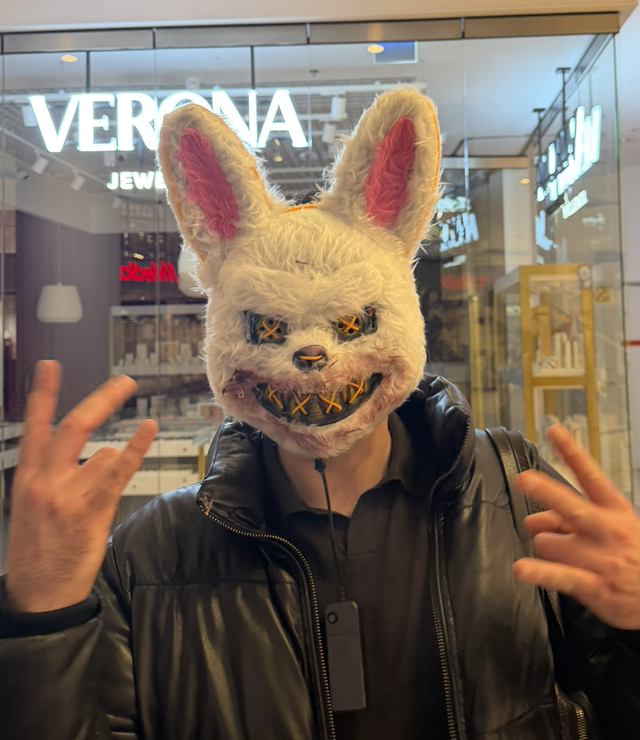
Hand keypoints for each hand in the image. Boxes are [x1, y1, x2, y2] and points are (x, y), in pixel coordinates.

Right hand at [6, 361, 156, 612]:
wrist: (37, 594)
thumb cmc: (40, 547)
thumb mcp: (31, 504)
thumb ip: (54, 473)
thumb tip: (96, 451)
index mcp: (27, 476)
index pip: (33, 426)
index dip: (42, 394)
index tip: (50, 366)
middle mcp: (44, 480)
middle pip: (73, 426)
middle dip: (102, 401)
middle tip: (125, 382)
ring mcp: (67, 495)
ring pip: (100, 453)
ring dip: (112, 462)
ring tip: (101, 487)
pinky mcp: (90, 510)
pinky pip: (118, 471)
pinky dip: (135, 448)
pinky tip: (148, 431)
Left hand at [513, 424, 639, 629]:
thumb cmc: (632, 554)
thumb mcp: (615, 526)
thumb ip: (572, 517)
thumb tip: (533, 520)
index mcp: (615, 510)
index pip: (590, 475)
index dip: (571, 452)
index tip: (554, 431)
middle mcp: (608, 531)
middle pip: (570, 505)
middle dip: (545, 491)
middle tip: (524, 480)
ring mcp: (601, 559)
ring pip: (548, 542)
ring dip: (544, 547)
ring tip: (560, 555)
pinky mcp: (594, 586)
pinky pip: (558, 575)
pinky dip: (538, 573)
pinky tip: (522, 569)